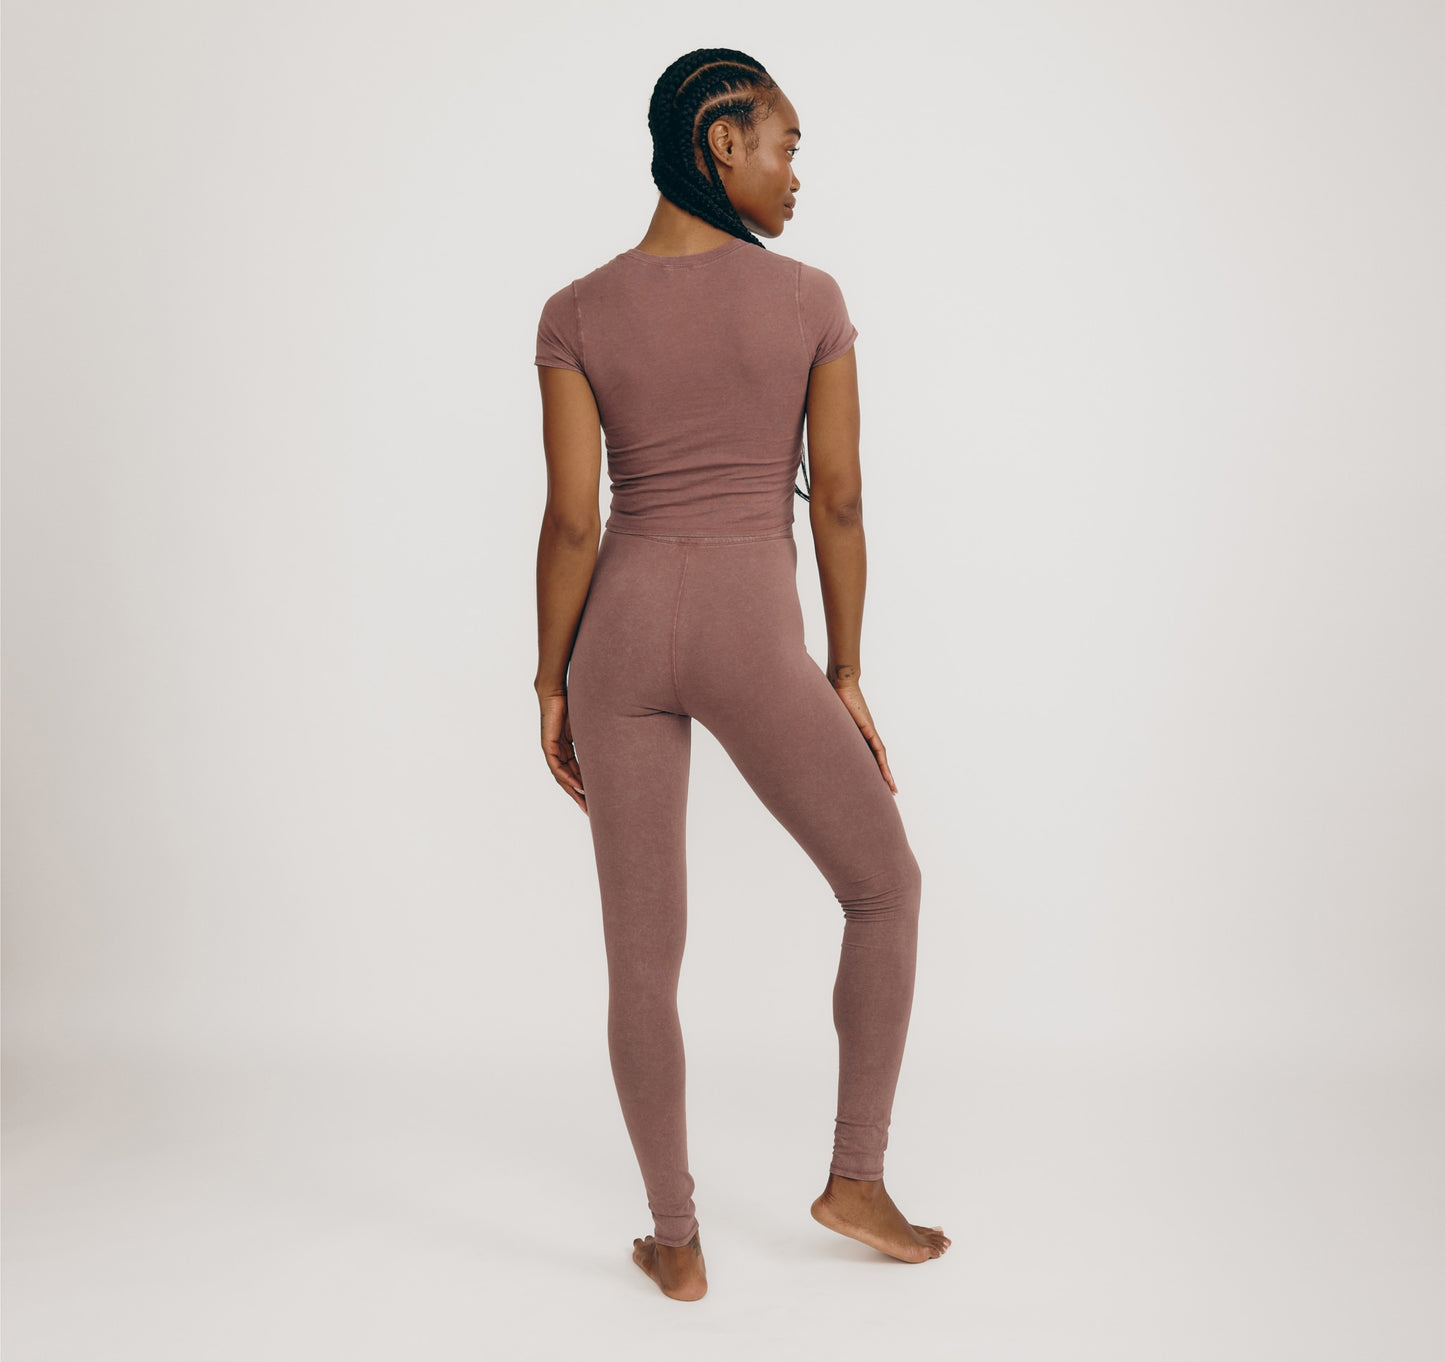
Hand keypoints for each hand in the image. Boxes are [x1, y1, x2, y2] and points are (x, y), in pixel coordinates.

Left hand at [538, 689, 586, 813]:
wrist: (558, 690)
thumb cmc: (574, 703)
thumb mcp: (589, 727)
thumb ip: (596, 739)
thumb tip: (616, 745)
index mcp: (568, 747)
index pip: (576, 772)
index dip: (585, 786)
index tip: (595, 799)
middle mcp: (559, 751)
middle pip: (568, 778)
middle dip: (578, 795)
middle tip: (589, 811)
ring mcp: (552, 748)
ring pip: (562, 776)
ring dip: (573, 790)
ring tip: (584, 803)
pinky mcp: (548, 744)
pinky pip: (557, 766)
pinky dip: (567, 777)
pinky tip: (577, 786)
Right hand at [829, 680, 897, 793]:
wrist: (840, 682)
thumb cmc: (830, 696)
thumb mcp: (826, 720)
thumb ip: (822, 728)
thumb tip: (805, 736)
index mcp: (856, 734)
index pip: (866, 755)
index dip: (871, 769)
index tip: (874, 783)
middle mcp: (865, 734)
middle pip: (876, 759)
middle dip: (882, 776)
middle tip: (889, 793)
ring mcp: (868, 731)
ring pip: (880, 757)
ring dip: (886, 774)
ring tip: (891, 789)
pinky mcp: (868, 728)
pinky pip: (878, 750)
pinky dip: (882, 763)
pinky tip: (886, 776)